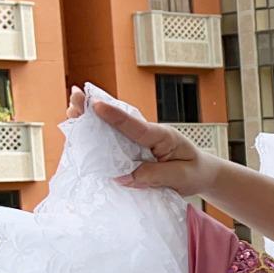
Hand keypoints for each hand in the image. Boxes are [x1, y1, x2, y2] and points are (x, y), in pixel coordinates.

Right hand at [67, 87, 221, 195]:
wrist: (203, 174)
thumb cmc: (194, 172)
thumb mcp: (181, 177)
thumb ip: (154, 176)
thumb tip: (122, 177)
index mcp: (163, 136)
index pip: (137, 126)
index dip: (115, 116)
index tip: (97, 105)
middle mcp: (148, 135)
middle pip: (119, 121)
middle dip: (95, 109)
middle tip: (75, 95)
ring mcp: (139, 141)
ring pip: (113, 130)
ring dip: (91, 120)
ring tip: (71, 107)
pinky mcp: (133, 150)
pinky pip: (113, 143)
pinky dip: (97, 137)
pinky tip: (79, 131)